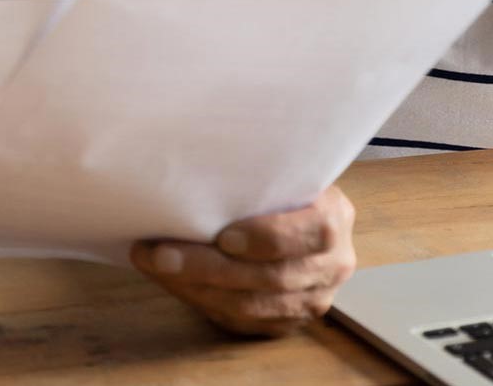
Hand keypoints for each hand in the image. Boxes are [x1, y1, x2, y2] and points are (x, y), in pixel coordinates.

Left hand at [129, 188, 358, 337]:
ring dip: (197, 289)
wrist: (290, 214)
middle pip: (272, 276)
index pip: (312, 232)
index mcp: (335, 218)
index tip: (223, 235)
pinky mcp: (288, 322)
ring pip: (252, 306)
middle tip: (161, 254)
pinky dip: (203, 304)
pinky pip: (243, 323)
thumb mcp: (277, 170)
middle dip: (209, 267)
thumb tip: (192, 171)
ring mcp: (313, 299)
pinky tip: (174, 284)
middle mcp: (333, 264)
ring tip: (157, 268)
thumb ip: (254, 174)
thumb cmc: (274, 186)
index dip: (267, 237)